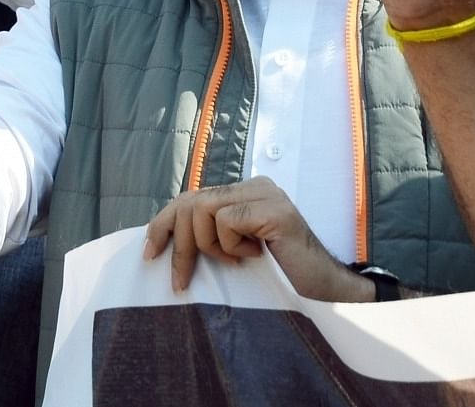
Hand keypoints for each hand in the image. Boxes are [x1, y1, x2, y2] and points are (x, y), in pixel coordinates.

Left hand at [141, 178, 375, 301]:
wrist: (326, 288)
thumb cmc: (283, 274)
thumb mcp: (238, 249)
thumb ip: (214, 233)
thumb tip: (167, 234)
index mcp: (246, 192)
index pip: (190, 197)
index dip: (164, 222)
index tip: (148, 253)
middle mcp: (255, 186)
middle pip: (191, 202)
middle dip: (177, 243)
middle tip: (180, 280)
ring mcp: (266, 195)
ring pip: (203, 210)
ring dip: (208, 245)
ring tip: (234, 260)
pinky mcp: (274, 210)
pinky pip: (226, 221)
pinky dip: (230, 245)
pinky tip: (254, 255)